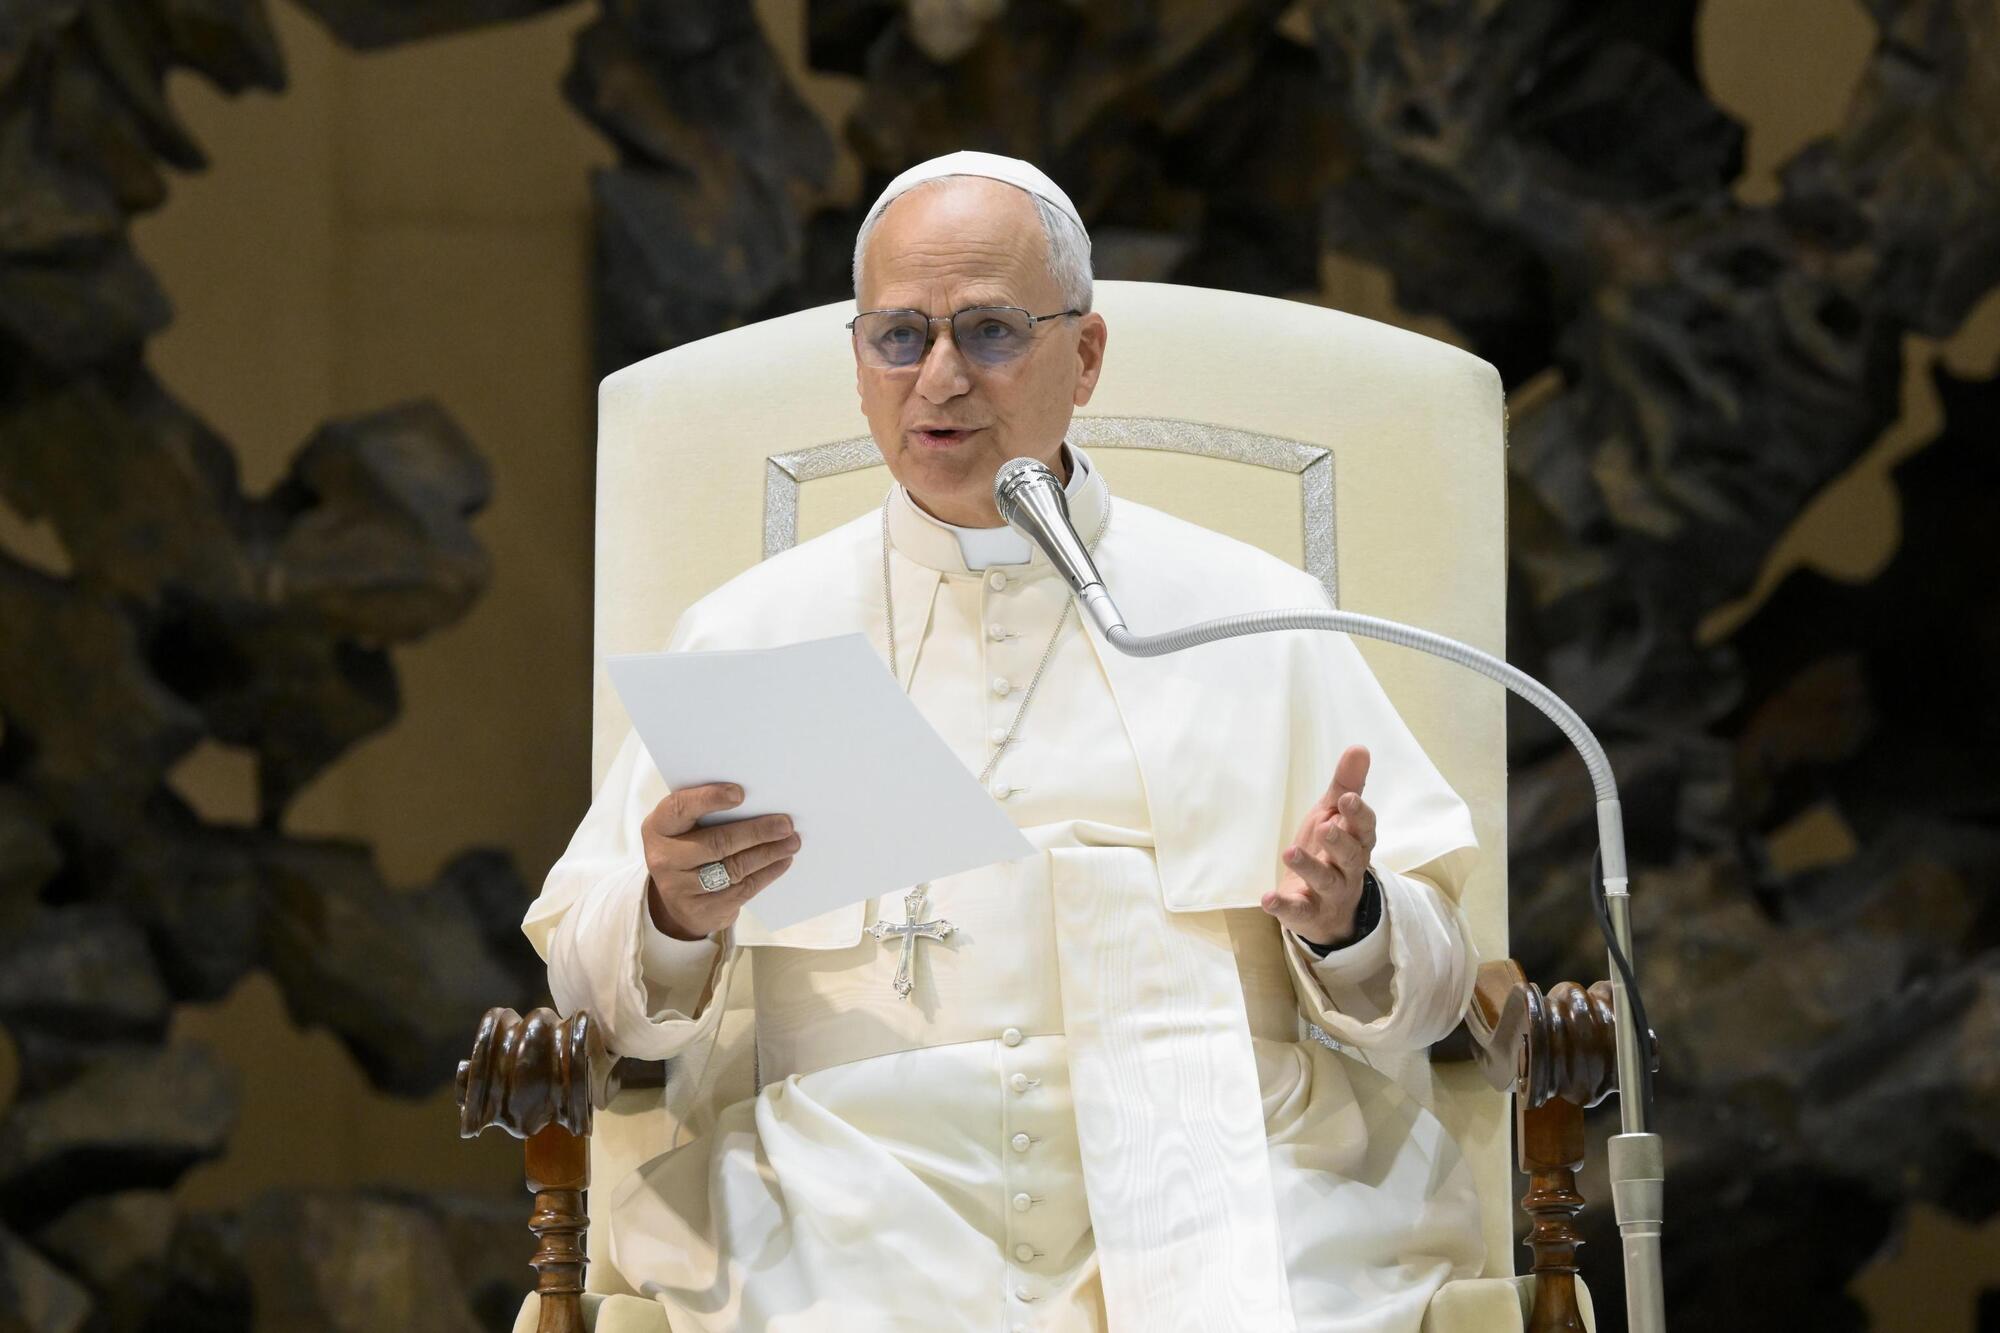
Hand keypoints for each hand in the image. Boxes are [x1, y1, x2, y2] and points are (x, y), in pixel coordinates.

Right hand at [642, 783, 799, 940]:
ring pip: (734, 867)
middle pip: (716, 842)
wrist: (678, 902)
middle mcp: (663, 858)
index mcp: (658, 828)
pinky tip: (783, 861)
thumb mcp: (685, 829)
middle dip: (756, 831)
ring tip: (792, 841)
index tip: (740, 793)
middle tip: (785, 824)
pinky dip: (767, 873)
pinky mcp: (702, 910)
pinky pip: (742, 888)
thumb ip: (708, 814)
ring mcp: (680, 888)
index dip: (709, 799)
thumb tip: (760, 800)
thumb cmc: (689, 849)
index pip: (679, 808)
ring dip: (768, 852)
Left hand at [1262, 744, 1377, 947]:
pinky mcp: (1308, 913)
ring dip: (1308, 868)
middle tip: (1324, 827)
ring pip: (1325, 881)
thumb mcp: (1335, 816)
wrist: (1329, 909)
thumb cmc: (1332, 851)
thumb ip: (1346, 785)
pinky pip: (1298, 911)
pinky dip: (1283, 905)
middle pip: (1350, 856)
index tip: (1347, 799)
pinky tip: (1268, 898)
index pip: (1364, 828)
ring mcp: (1330, 893)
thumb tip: (1360, 748)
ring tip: (1289, 852)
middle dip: (1339, 841)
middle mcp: (1349, 868)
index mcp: (1357, 841)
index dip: (1358, 814)